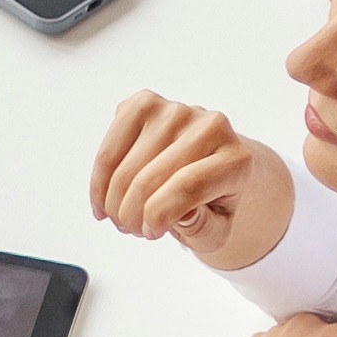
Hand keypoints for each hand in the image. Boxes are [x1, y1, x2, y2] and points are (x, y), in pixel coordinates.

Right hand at [91, 95, 290, 270]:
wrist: (208, 164)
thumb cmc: (211, 200)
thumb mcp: (216, 228)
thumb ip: (203, 228)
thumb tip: (182, 215)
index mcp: (237, 159)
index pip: (189, 186)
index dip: (160, 215)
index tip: (150, 233)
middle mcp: (211, 126)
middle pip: (152, 178)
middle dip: (131, 215)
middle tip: (131, 230)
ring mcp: (176, 110)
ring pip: (127, 168)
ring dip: (114, 202)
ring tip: (121, 218)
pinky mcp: (145, 103)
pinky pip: (110, 149)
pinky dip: (100, 180)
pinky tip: (103, 199)